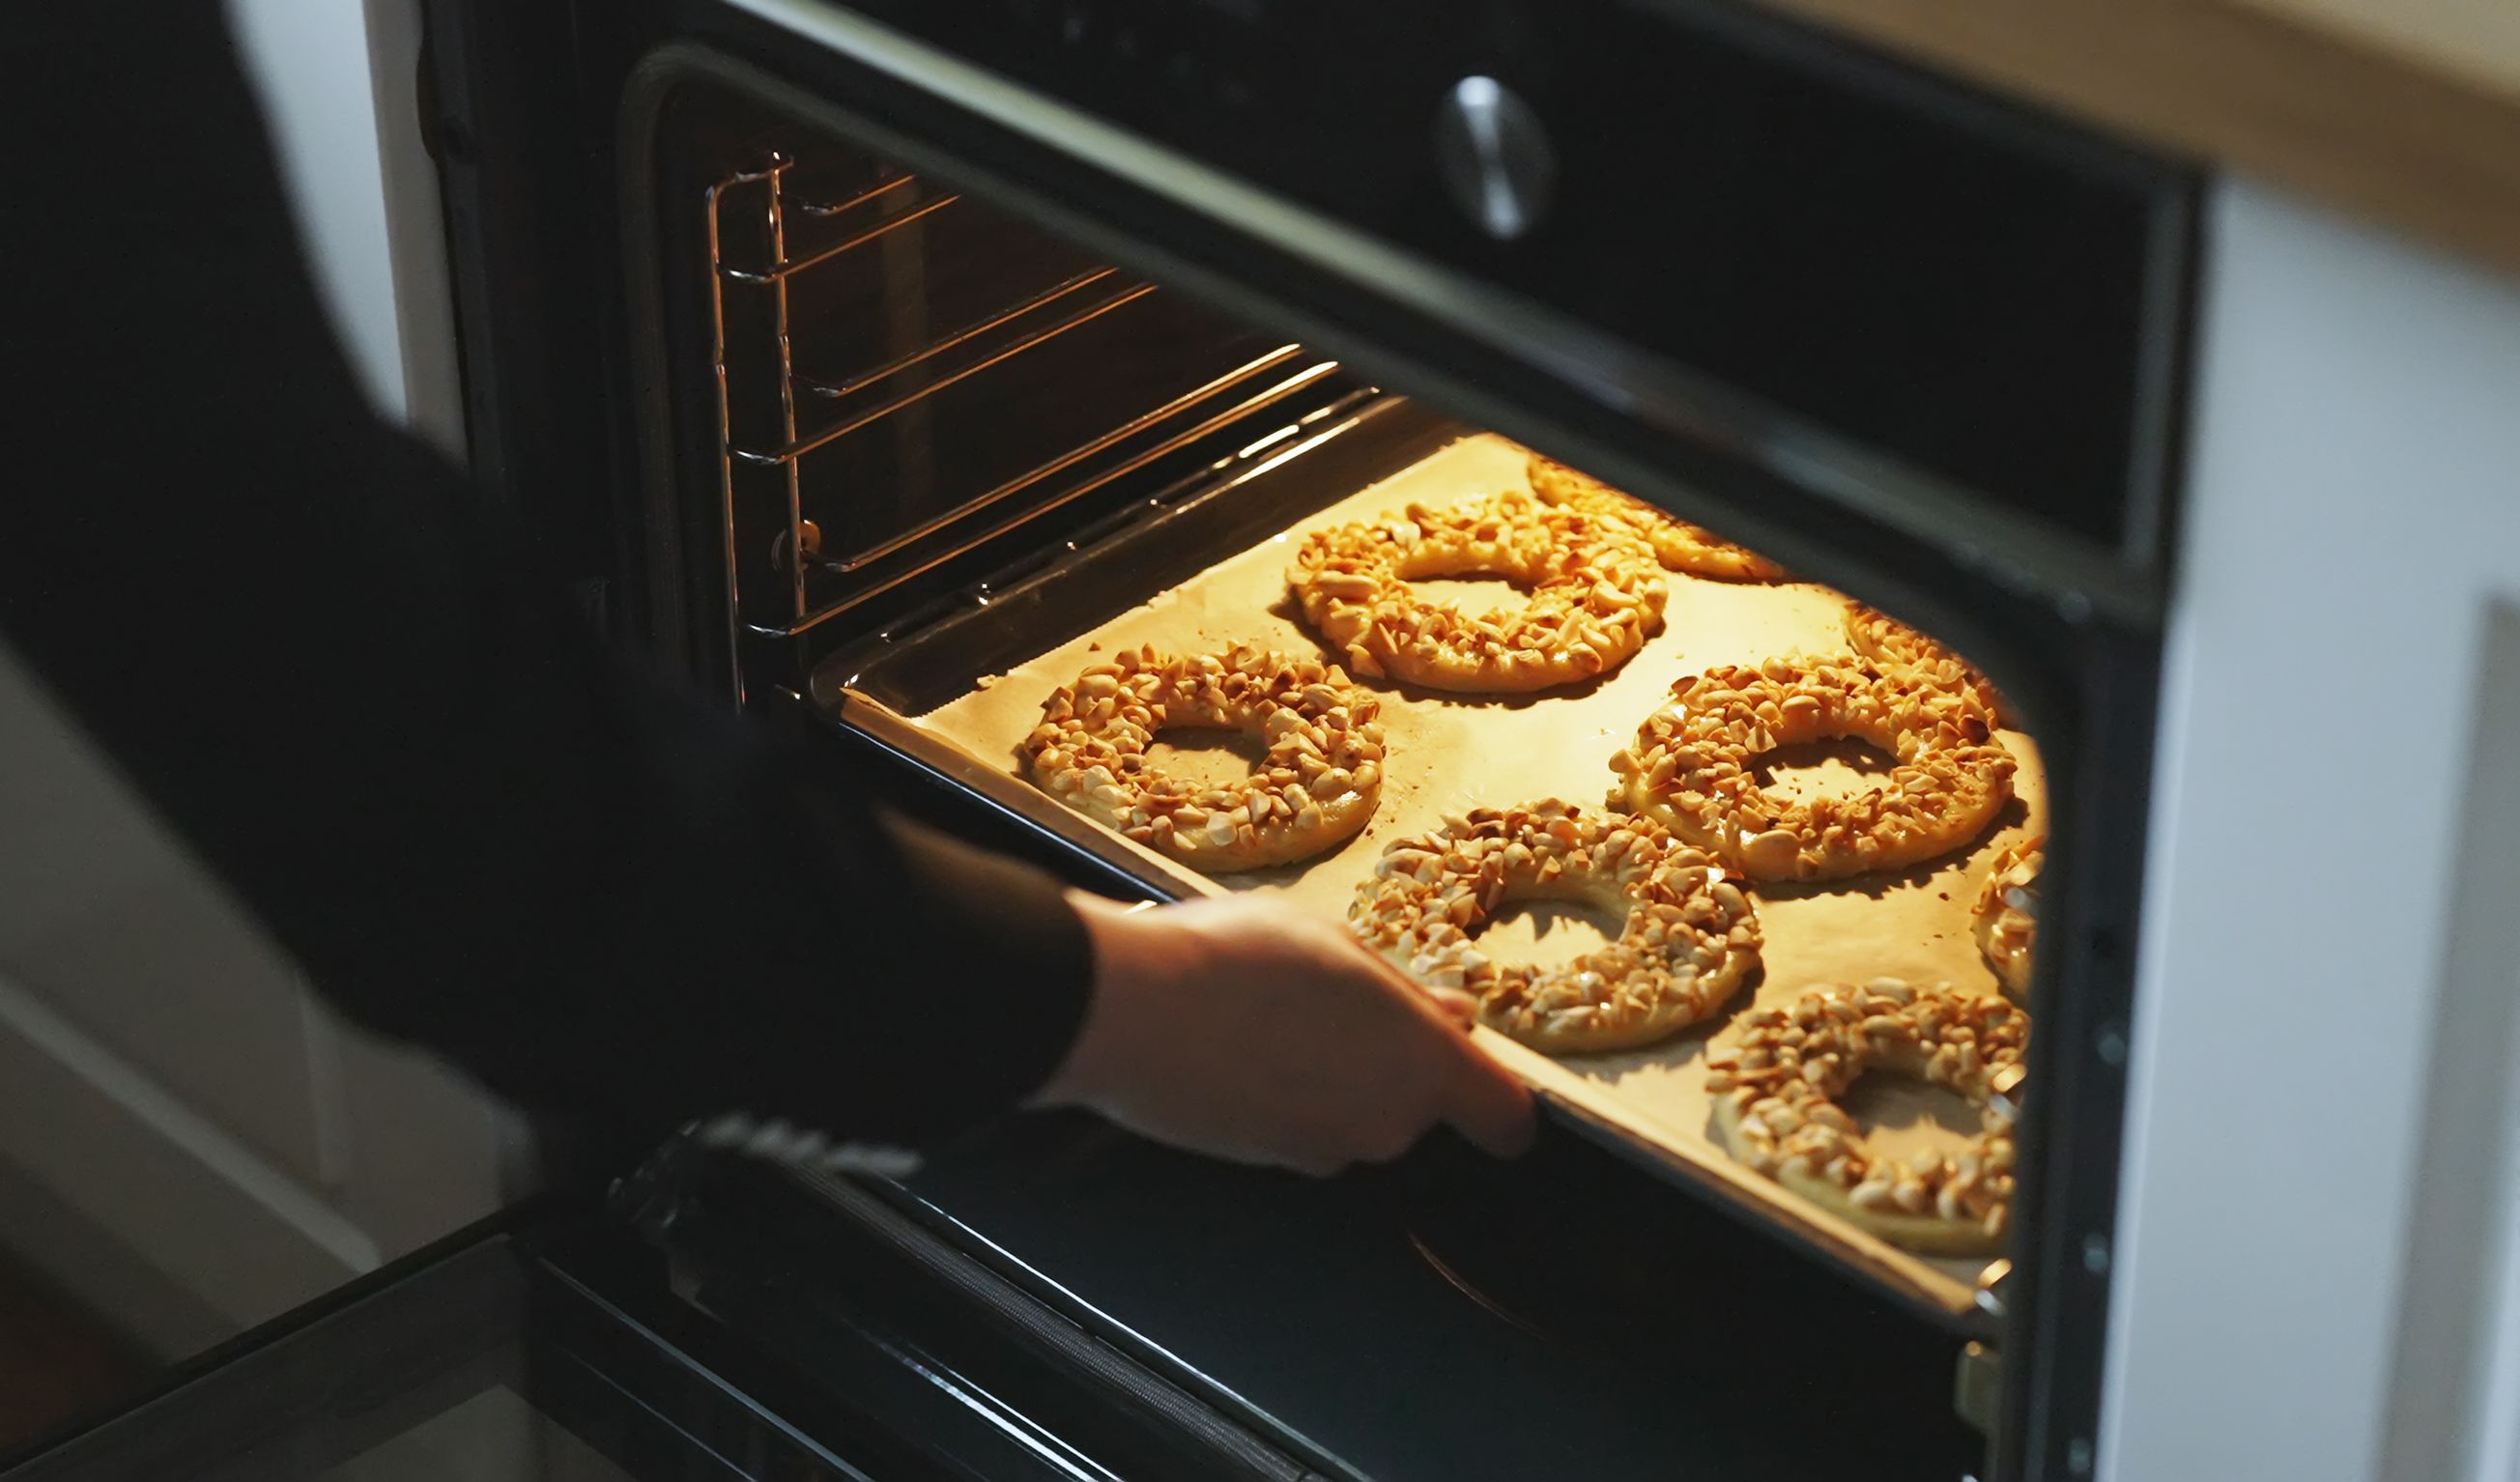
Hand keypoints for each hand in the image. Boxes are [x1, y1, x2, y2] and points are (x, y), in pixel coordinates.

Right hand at [1030, 891, 1535, 1175]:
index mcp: (1422, 1067)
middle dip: (1391, 1056)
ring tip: (1276, 1007)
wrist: (1127, 1012)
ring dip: (1333, 1071)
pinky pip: (1300, 1123)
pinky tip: (1243, 1038)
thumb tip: (1449, 1015)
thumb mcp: (1338, 943)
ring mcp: (1320, 1150)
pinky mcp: (1264, 1161)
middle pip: (1417, 1101)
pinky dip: (1285, 1090)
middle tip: (1341, 996)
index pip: (1505, 1117)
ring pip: (1354, 1111)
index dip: (1501, 1098)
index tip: (1484, 1074)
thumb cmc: (1235, 962)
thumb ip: (1406, 992)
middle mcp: (1383, 1126)